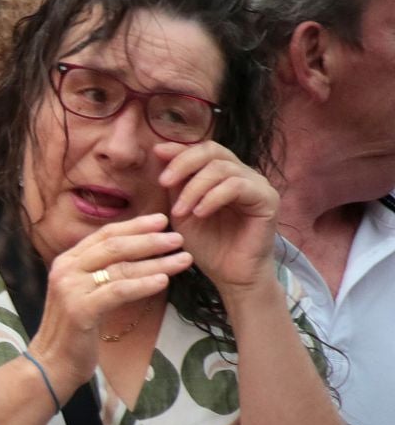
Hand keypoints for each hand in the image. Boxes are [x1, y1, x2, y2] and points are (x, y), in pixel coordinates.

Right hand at [31, 214, 191, 390]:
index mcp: (66, 261)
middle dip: (150, 240)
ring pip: (120, 268)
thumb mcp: (83, 293)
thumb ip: (99, 273)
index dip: (135, 225)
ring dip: (156, 262)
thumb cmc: (73, 330)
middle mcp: (66, 270)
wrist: (51, 363)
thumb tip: (136, 255)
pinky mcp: (80, 310)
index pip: (104, 234)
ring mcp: (71, 289)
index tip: (162, 221)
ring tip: (183, 259)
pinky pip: (118, 291)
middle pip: (114, 246)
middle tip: (178, 239)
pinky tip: (164, 282)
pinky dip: (142, 285)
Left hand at [156, 141, 278, 296]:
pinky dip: (213, 197)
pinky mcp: (267, 199)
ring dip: (194, 187)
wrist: (230, 275)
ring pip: (222, 168)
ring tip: (180, 210)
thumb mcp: (182, 211)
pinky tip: (199, 213)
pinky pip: (237, 186)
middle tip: (164, 182)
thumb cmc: (208, 245)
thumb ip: (176, 185)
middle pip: (213, 151)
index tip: (157, 153)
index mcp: (224, 174)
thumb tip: (161, 154)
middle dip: (183, 163)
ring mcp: (257, 185)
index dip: (179, 149)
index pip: (203, 150)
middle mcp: (243, 174)